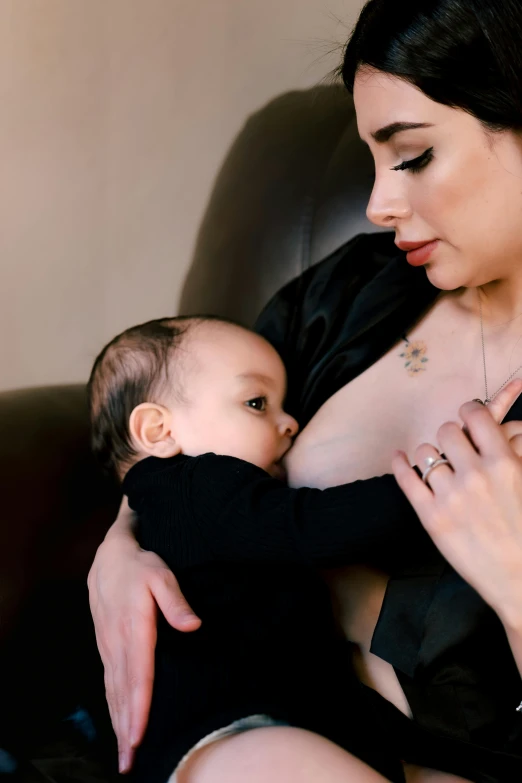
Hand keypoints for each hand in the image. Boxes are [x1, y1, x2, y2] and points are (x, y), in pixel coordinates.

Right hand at [87, 498, 200, 772]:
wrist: (108, 557)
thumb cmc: (140, 566)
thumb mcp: (161, 574)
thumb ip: (176, 600)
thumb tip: (193, 625)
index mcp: (134, 628)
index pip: (138, 675)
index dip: (139, 706)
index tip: (139, 735)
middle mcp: (117, 643)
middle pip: (123, 692)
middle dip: (127, 728)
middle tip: (130, 762)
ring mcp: (108, 646)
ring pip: (113, 691)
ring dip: (118, 723)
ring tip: (125, 754)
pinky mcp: (106, 646)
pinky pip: (108, 682)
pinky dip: (112, 706)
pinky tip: (118, 722)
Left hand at [392, 380, 521, 625]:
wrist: (520, 581)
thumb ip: (511, 455)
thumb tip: (499, 432)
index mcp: (505, 463)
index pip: (476, 415)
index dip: (470, 411)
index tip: (468, 416)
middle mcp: (475, 475)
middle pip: (447, 431)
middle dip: (451, 435)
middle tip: (454, 445)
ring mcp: (450, 496)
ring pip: (425, 453)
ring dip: (430, 454)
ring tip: (436, 462)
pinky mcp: (431, 517)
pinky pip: (406, 479)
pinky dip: (400, 464)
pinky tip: (399, 457)